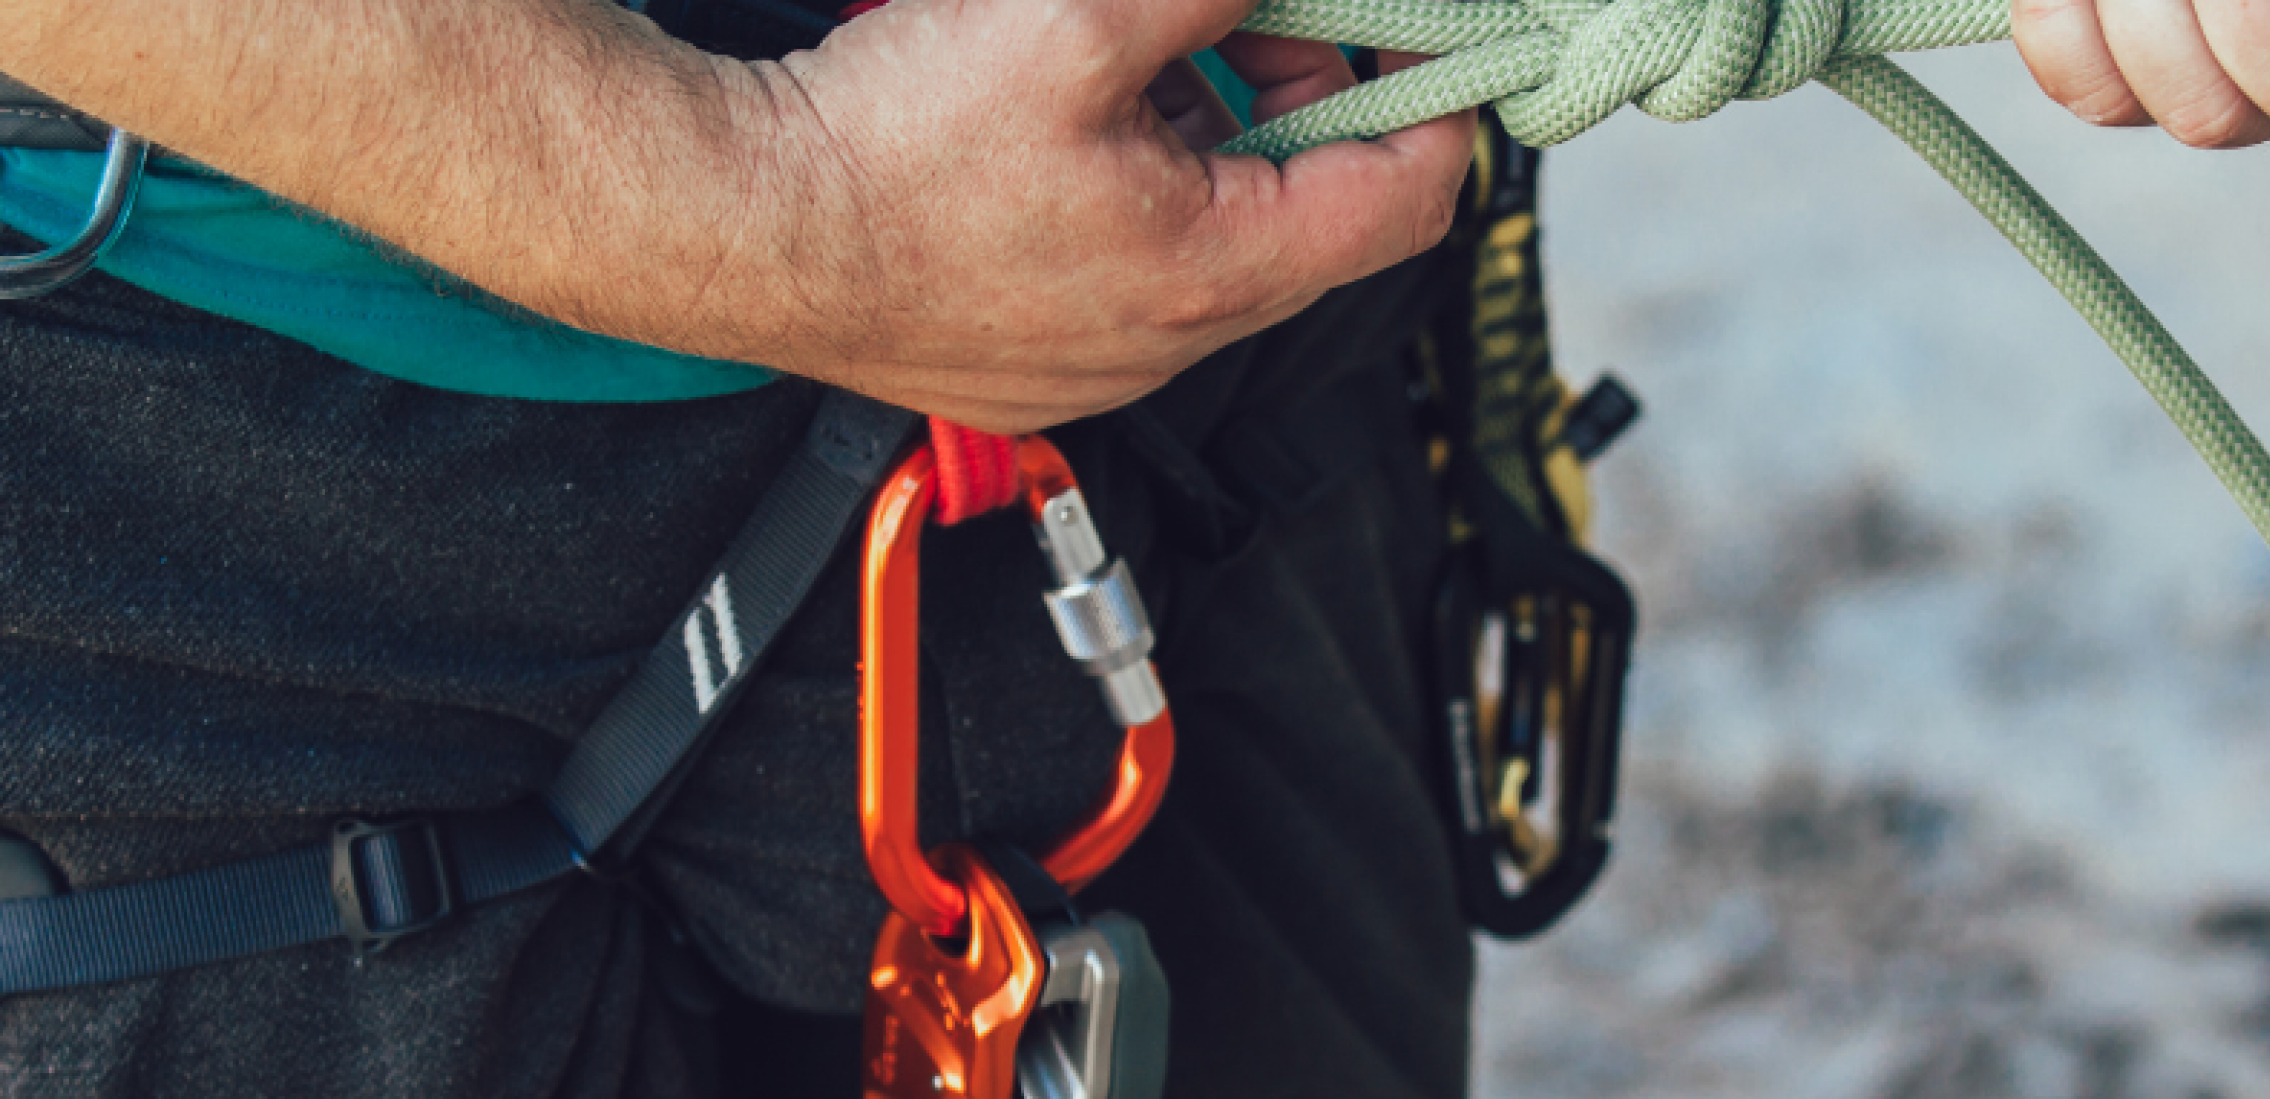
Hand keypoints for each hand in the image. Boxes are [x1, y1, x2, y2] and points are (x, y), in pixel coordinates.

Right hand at [643, 8, 1473, 431]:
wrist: (731, 223)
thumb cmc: (883, 153)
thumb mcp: (1074, 21)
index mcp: (1209, 277)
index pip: (1403, 205)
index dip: (1432, 103)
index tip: (1423, 36)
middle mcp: (1167, 344)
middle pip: (1310, 217)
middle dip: (1305, 98)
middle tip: (1254, 14)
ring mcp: (1097, 360)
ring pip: (1219, 236)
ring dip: (1216, 133)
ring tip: (1148, 52)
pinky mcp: (1033, 352)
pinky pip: (1137, 263)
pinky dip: (1141, 180)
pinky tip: (1071, 116)